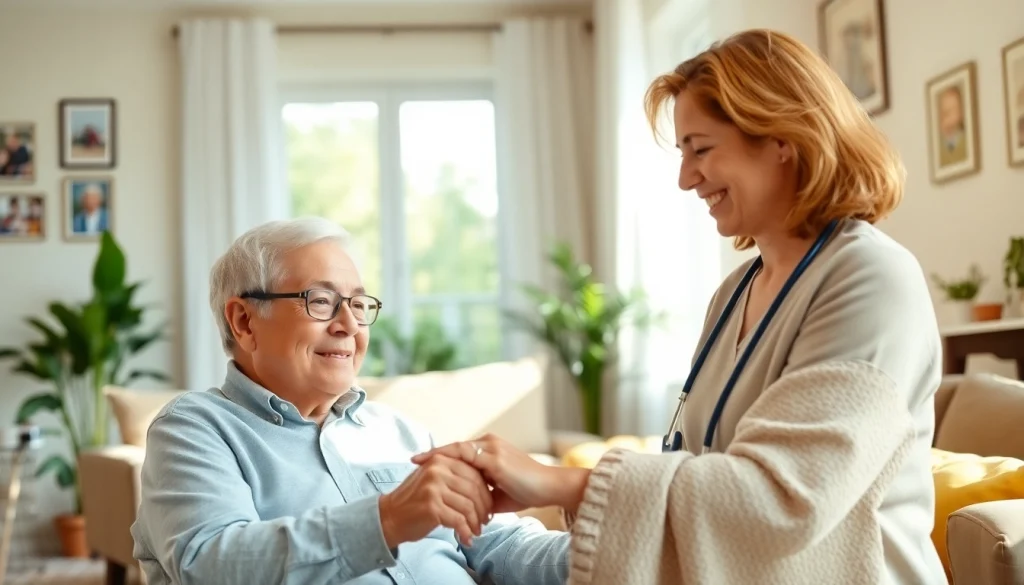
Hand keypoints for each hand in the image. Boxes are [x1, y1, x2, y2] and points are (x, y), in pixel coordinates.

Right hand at [378, 454, 492, 548]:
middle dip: (484, 508)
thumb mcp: (433, 478)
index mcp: (441, 459)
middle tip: (485, 521)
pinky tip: (466, 538)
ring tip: (476, 531)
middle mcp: (438, 469)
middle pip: (474, 489)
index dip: (485, 492)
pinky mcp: (432, 506)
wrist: (389, 517)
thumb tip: (485, 484)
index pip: (474, 473)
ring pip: (468, 505)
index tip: (488, 506)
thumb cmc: (414, 500)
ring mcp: (434, 487)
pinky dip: (465, 531)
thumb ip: (454, 475)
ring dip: (475, 522)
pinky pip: (458, 520)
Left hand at [411, 434, 590, 513]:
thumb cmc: (526, 491)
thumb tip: (464, 505)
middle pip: (455, 447)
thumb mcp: (497, 493)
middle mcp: (490, 444)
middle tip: (412, 460)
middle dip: (434, 454)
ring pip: (457, 448)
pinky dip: (447, 459)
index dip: (442, 457)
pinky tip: (435, 465)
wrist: (548, 488)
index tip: (422, 463)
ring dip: (436, 455)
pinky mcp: (494, 457)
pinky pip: (465, 455)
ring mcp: (492, 448)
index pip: (461, 451)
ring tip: (417, 461)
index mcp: (491, 450)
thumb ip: (481, 493)